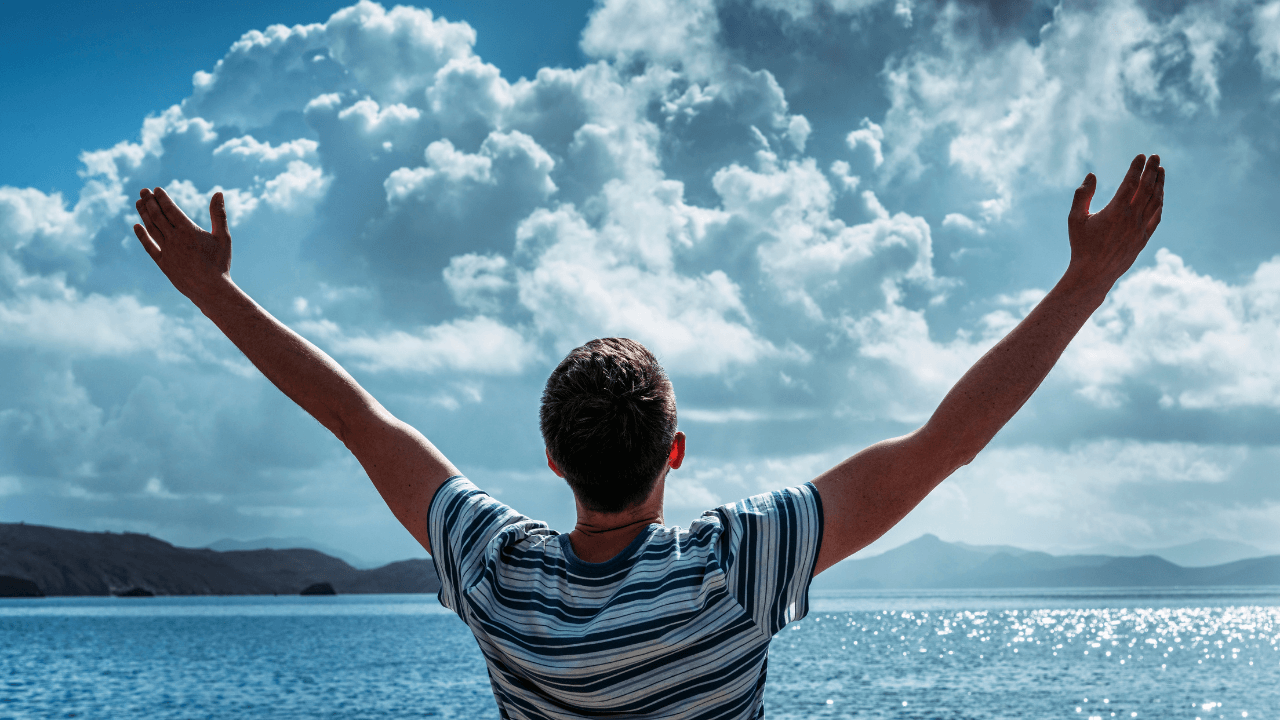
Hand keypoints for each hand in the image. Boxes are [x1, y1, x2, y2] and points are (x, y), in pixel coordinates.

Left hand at [133, 187, 231, 301]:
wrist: (211, 289)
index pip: (170, 209)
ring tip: (138, 202)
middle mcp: (174, 239)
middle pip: (157, 216)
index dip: (162, 198)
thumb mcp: (223, 237)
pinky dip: (142, 235)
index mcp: (189, 230)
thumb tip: (218, 193)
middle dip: (149, 202)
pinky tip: (137, 226)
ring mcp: (167, 251)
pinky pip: (149, 246)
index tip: (156, 189)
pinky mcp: (163, 263)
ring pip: (151, 228)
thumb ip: (219, 214)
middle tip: (143, 191)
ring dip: (143, 214)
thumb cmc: (220, 263)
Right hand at [1067, 153, 1163, 286]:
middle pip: (1148, 188)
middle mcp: (1132, 218)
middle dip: (1152, 170)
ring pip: (1155, 201)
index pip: (1131, 182)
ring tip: (1160, 171)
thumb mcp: (1075, 219)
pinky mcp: (1144, 239)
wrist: (1093, 274)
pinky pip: (1156, 216)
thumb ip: (1082, 195)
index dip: (1136, 167)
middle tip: (1156, 157)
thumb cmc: (1081, 245)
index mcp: (1115, 211)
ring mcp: (1140, 229)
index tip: (1140, 156)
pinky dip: (1159, 203)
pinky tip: (1159, 196)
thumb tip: (1092, 175)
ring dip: (1159, 184)